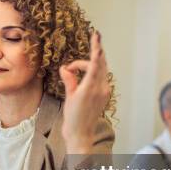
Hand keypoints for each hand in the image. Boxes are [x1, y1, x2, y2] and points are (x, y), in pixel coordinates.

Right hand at [59, 31, 110, 153]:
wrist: (81, 134)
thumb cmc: (73, 118)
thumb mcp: (69, 97)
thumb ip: (69, 80)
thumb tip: (65, 68)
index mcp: (91, 88)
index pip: (95, 62)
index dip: (96, 47)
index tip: (96, 35)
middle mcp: (101, 88)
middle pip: (98, 64)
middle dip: (85, 60)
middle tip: (71, 66)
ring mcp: (105, 91)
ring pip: (100, 70)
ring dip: (88, 67)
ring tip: (72, 73)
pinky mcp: (104, 94)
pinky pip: (100, 77)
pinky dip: (91, 73)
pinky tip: (80, 78)